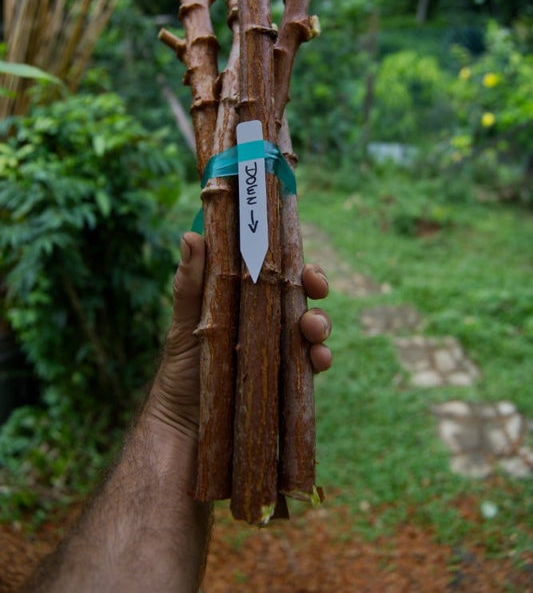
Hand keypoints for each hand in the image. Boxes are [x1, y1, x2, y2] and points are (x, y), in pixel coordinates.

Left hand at [147, 232, 331, 438]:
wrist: (182, 425)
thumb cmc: (183, 366)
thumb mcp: (185, 321)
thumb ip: (189, 283)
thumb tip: (190, 237)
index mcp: (247, 299)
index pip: (277, 271)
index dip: (294, 262)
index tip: (301, 262)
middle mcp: (268, 320)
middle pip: (302, 294)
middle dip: (316, 285)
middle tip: (316, 285)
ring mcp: (279, 349)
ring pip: (312, 326)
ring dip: (320, 321)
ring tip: (311, 328)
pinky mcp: (286, 380)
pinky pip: (311, 365)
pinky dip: (320, 358)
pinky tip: (317, 359)